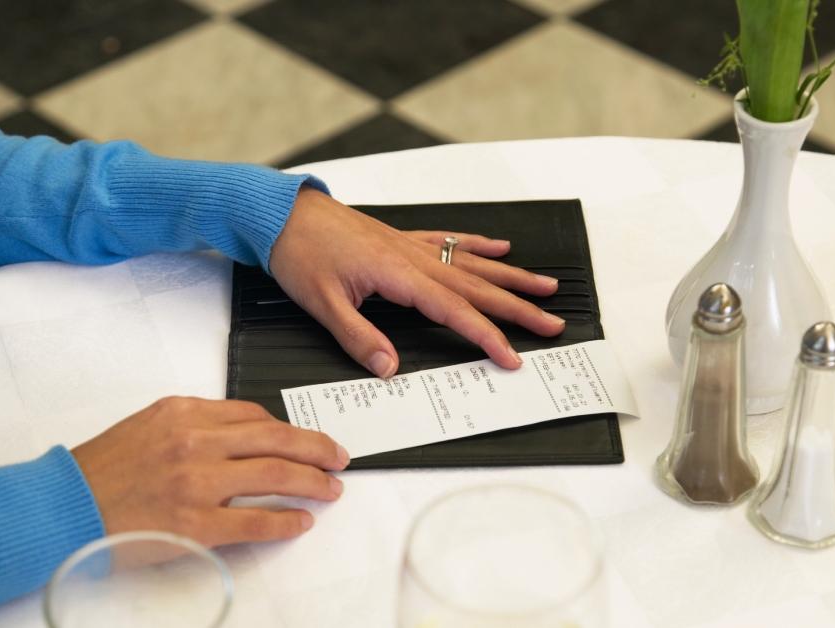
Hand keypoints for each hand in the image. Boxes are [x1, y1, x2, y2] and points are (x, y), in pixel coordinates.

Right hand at [72, 397, 348, 547]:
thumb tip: (239, 434)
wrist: (61, 506)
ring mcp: (197, 483)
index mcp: (183, 412)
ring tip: (330, 488)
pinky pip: (256, 521)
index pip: (252, 414)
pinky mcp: (196, 524)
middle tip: (338, 456)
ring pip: (275, 475)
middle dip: (315, 447)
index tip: (304, 438)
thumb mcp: (147, 426)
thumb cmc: (99, 471)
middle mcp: (195, 441)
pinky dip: (286, 521)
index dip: (288, 428)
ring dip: (311, 481)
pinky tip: (302, 521)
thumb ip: (193, 426)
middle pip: (275, 439)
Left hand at [268, 188, 564, 377]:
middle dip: (518, 307)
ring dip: (510, 277)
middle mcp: (412, 257)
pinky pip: (451, 242)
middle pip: (477, 287)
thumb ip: (358, 337)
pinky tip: (500, 248)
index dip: (486, 336)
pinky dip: (478, 246)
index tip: (511, 356)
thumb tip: (390, 367)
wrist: (282, 214)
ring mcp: (411, 245)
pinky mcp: (401, 239)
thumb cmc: (299, 252)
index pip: (454, 312)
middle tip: (553, 323)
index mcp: (397, 275)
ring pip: (472, 264)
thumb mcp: (322, 304)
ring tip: (545, 286)